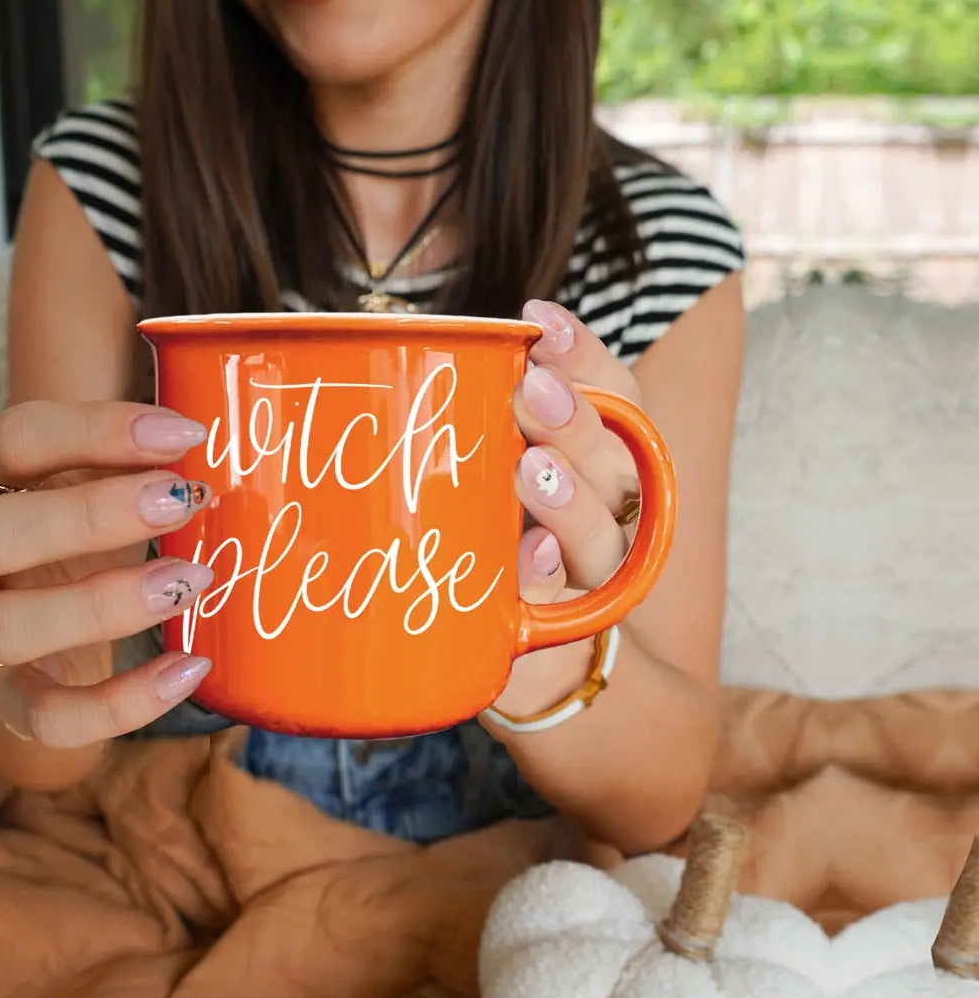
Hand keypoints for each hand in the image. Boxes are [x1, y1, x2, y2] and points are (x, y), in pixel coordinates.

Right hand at [0, 401, 215, 747]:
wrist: (53, 629)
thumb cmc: (92, 533)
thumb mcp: (108, 485)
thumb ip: (143, 464)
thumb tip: (219, 441)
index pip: (14, 440)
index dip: (97, 430)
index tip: (187, 435)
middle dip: (93, 515)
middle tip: (184, 502)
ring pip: (4, 628)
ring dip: (105, 605)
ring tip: (193, 582)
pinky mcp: (5, 700)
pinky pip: (48, 717)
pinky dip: (123, 702)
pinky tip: (190, 668)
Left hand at [493, 299, 643, 718]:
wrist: (537, 678)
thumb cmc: (491, 560)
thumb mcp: (482, 489)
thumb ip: (464, 439)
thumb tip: (383, 359)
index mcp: (594, 468)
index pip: (612, 398)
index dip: (585, 357)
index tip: (537, 319)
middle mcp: (606, 520)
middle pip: (615, 459)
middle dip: (575, 419)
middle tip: (530, 389)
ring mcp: (589, 582)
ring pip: (601, 533)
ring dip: (572, 498)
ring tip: (534, 470)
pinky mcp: (559, 635)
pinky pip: (562, 609)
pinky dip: (546, 581)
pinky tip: (535, 558)